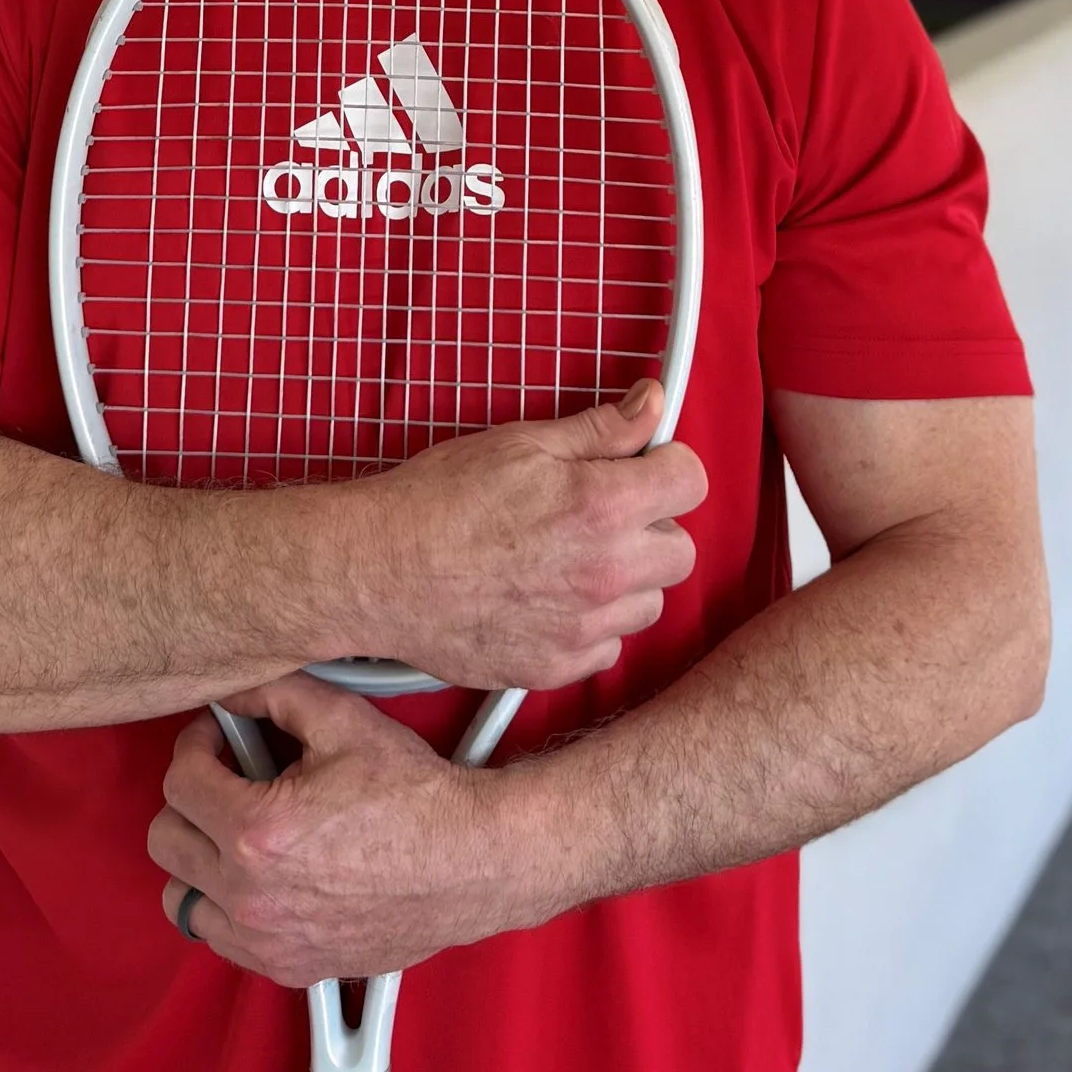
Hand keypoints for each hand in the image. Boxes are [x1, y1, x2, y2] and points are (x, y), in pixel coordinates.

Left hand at [152, 676, 542, 984]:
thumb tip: (231, 688)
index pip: (179, 781)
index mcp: (257, 831)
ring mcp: (266, 941)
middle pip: (167, 841)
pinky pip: (221, 940)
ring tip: (242, 832)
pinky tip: (266, 876)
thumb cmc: (413, 796)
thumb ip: (275, 695)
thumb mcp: (344, 722)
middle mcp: (250, 895)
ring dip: (201, 860)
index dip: (197, 745)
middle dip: (191, 800)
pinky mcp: (288, 968)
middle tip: (229, 780)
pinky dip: (228, 908)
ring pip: (183, 899)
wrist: (468, 864)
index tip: (221, 737)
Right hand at [351, 380, 705, 692]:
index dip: (668, 466)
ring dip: (626, 580)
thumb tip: (651, 404)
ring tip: (572, 558)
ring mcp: (582, 628)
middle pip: (681, 550)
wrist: (381, 571)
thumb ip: (600, 429)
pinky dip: (591, 626)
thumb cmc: (439, 501)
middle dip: (652, 526)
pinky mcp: (556, 667)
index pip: (690, 483)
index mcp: (601, 506)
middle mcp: (604, 572)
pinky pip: (607, 648)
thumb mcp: (522, 443)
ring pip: (648, 603)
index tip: (644, 466)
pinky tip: (550, 599)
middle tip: (604, 514)